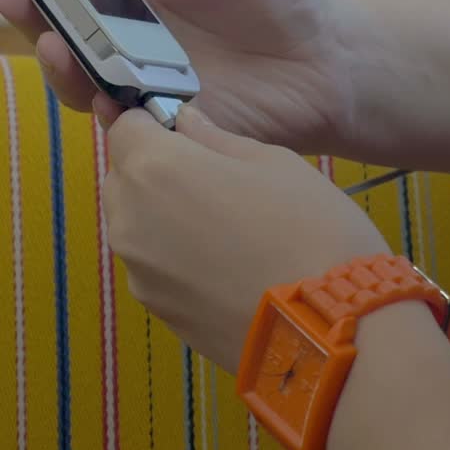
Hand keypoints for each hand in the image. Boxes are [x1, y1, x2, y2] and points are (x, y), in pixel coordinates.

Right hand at [0, 0, 352, 151]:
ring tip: (57, 45)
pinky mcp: (164, 121)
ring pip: (81, 76)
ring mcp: (142, 78)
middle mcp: (129, 32)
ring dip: (61, 62)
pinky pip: (122, 120)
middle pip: (64, 24)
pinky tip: (107, 93)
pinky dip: (108, 107)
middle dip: (30, 12)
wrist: (327, 57)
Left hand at [103, 107, 385, 373]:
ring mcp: (140, 273)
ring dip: (162, 210)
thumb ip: (216, 139)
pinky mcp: (157, 312)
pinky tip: (225, 256)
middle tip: (211, 170)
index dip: (151, 120)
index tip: (180, 125)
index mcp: (155, 169)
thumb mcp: (272, 161)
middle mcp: (131, 220)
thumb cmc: (307, 228)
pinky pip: (152, 263)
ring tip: (223, 217)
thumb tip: (188, 124)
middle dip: (155, 165)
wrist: (326, 329)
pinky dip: (174, 252)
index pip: (124, 127)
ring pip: (135, 222)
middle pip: (124, 176)